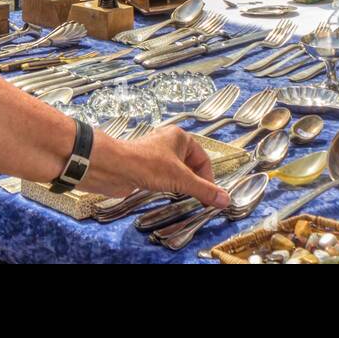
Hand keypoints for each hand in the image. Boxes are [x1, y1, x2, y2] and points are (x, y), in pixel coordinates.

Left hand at [77, 126, 229, 207]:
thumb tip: (225, 199)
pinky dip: (169, 187)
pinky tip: (168, 195)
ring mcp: (156, 155)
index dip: (209, 178)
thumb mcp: (181, 179)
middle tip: (200, 200)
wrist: (113, 168)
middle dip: (196, 182)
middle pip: (190, 165)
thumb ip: (204, 190)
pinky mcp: (145, 167)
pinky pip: (163, 177)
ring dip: (182, 185)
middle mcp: (168, 143)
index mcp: (180, 138)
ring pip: (176, 172)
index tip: (211, 197)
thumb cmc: (147, 165)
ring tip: (185, 198)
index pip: (203, 159)